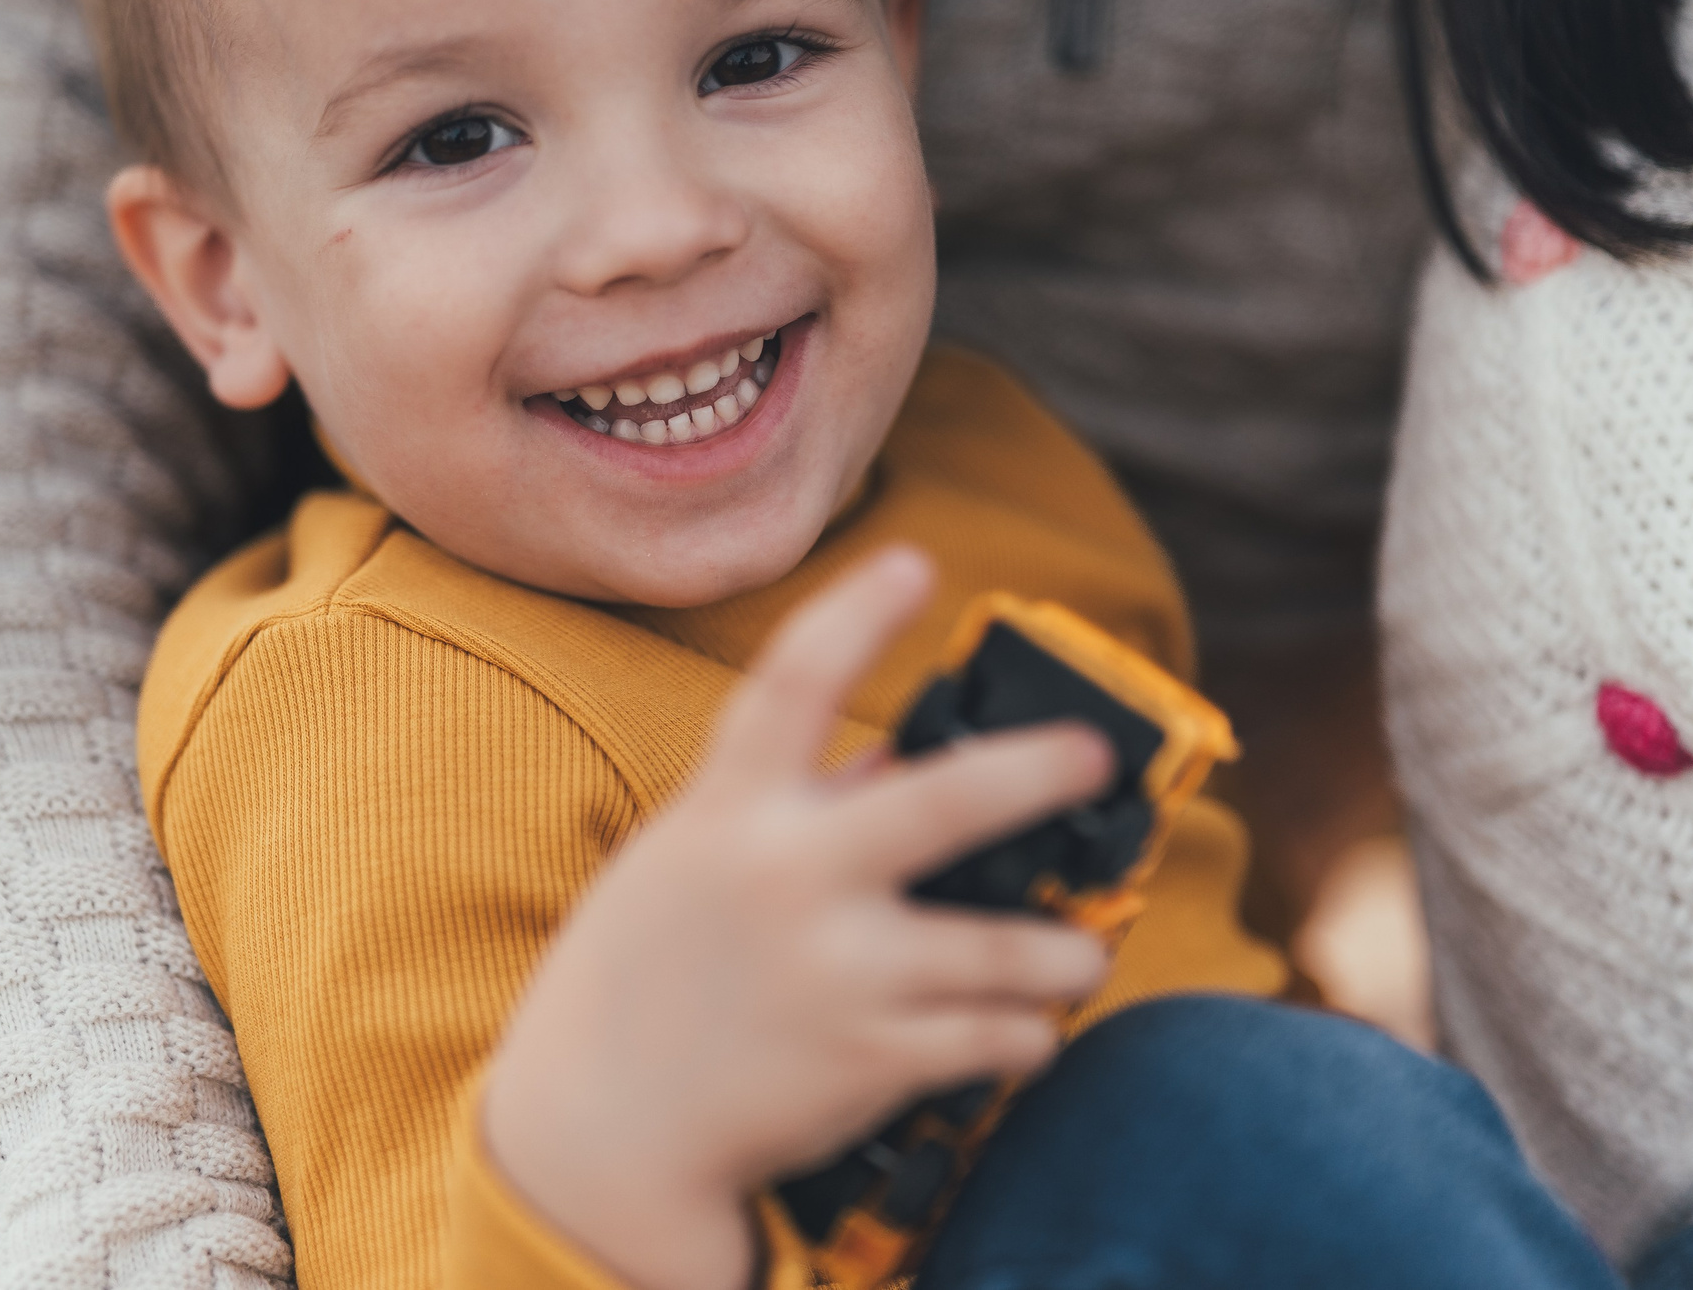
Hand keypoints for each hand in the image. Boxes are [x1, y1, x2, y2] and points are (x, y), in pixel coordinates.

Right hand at [482, 547, 1115, 1289]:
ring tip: (1083, 951)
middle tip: (1094, 756)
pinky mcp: (869, 1058)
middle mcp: (788, 879)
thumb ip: (787, 809)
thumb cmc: (642, 976)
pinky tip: (1025, 1031)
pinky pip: (996, 1037)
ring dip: (1069, 953)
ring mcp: (835, 972)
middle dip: (1038, 771)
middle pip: (944, 803)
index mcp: (729, 812)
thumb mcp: (689, 862)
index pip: (793, 683)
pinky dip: (1026, 1034)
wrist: (597, 1129)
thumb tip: (894, 764)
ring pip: (1009, 950)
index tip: (914, 563)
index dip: (855, 613)